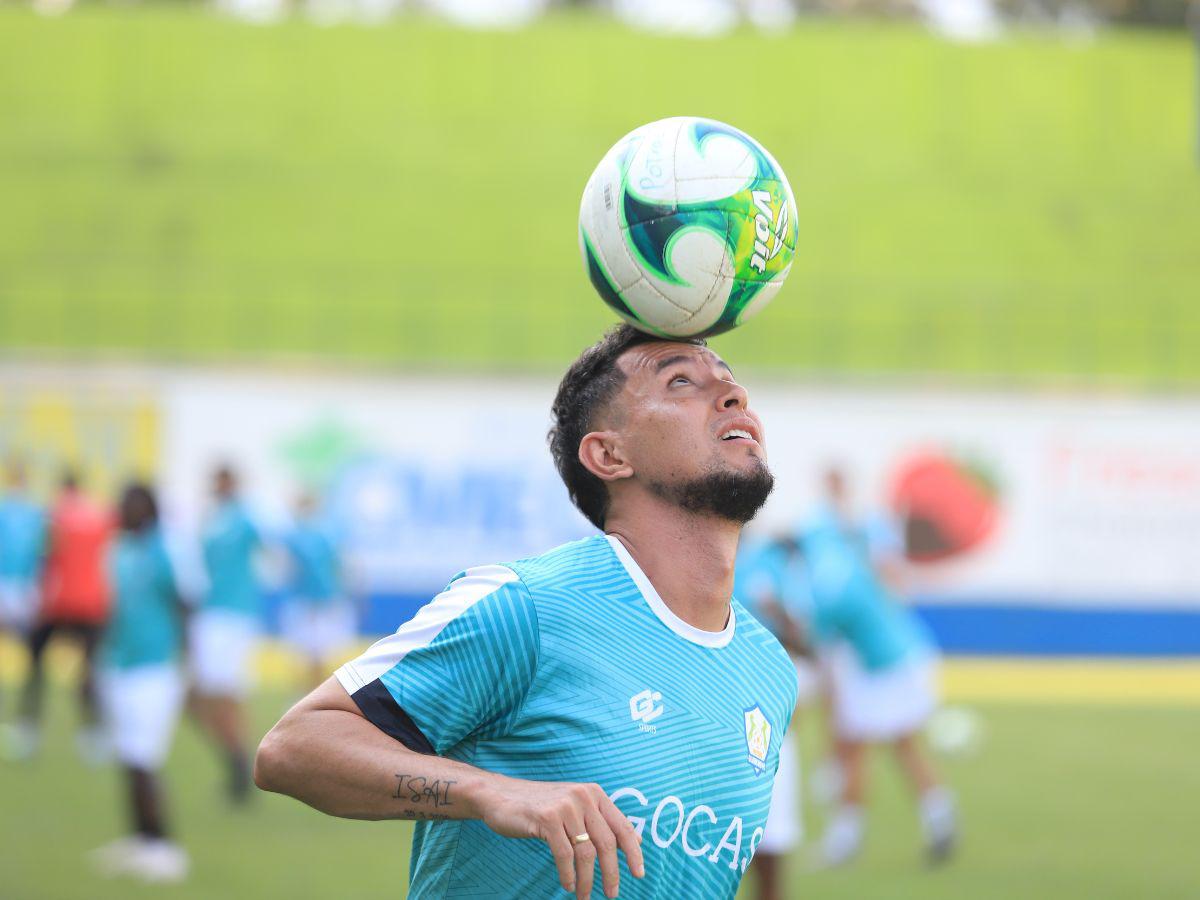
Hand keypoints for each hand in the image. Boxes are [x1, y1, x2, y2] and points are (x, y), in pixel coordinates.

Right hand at [479, 776, 644, 898]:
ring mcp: (565, 806)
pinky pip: (564, 854)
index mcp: (594, 794)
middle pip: (606, 842)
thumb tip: (636, 839)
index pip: (622, 825)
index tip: (639, 873)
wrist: (501, 796)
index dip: (633, 851)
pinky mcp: (547, 818)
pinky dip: (568, 874)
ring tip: (585, 895)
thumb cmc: (540, 806)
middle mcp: (583, 796)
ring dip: (587, 879)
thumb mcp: (575, 807)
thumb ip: (602, 821)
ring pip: (586, 852)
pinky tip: (567, 885)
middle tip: (612, 894)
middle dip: (611, 873)